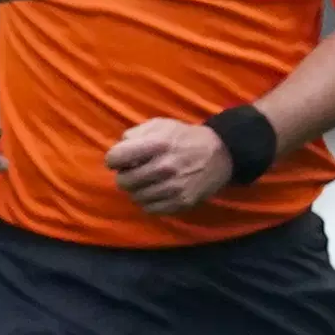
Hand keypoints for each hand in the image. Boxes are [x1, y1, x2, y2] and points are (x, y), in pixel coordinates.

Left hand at [106, 117, 235, 216]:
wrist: (220, 155)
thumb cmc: (184, 137)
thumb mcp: (160, 125)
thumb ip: (136, 134)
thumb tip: (119, 149)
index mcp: (157, 144)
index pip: (116, 158)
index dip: (114, 160)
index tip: (120, 160)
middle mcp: (164, 167)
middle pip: (123, 182)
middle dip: (125, 176)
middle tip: (134, 172)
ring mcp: (173, 187)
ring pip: (136, 197)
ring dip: (137, 190)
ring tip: (146, 182)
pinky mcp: (181, 202)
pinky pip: (151, 209)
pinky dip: (149, 202)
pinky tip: (156, 192)